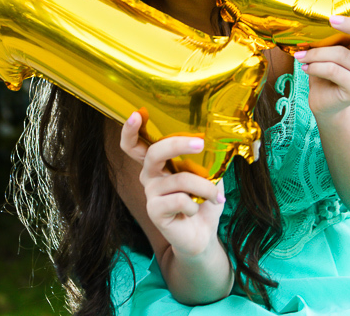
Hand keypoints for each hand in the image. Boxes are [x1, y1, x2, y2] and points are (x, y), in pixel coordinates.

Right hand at [119, 111, 226, 258]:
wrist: (202, 235)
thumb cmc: (202, 200)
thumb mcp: (208, 173)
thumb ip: (205, 157)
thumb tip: (218, 139)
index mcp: (158, 162)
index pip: (136, 144)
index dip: (131, 130)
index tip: (137, 114)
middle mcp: (149, 175)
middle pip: (154, 152)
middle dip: (177, 144)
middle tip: (200, 143)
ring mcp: (151, 193)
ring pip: (179, 179)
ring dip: (204, 187)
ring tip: (215, 196)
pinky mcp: (155, 211)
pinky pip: (180, 200)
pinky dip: (196, 204)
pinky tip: (195, 211)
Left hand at [294, 11, 349, 120]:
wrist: (325, 101)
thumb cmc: (330, 69)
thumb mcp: (338, 48)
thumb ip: (340, 35)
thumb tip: (325, 16)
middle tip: (333, 20)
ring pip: (343, 54)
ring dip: (317, 52)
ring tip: (303, 54)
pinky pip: (333, 70)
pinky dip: (315, 66)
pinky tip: (305, 66)